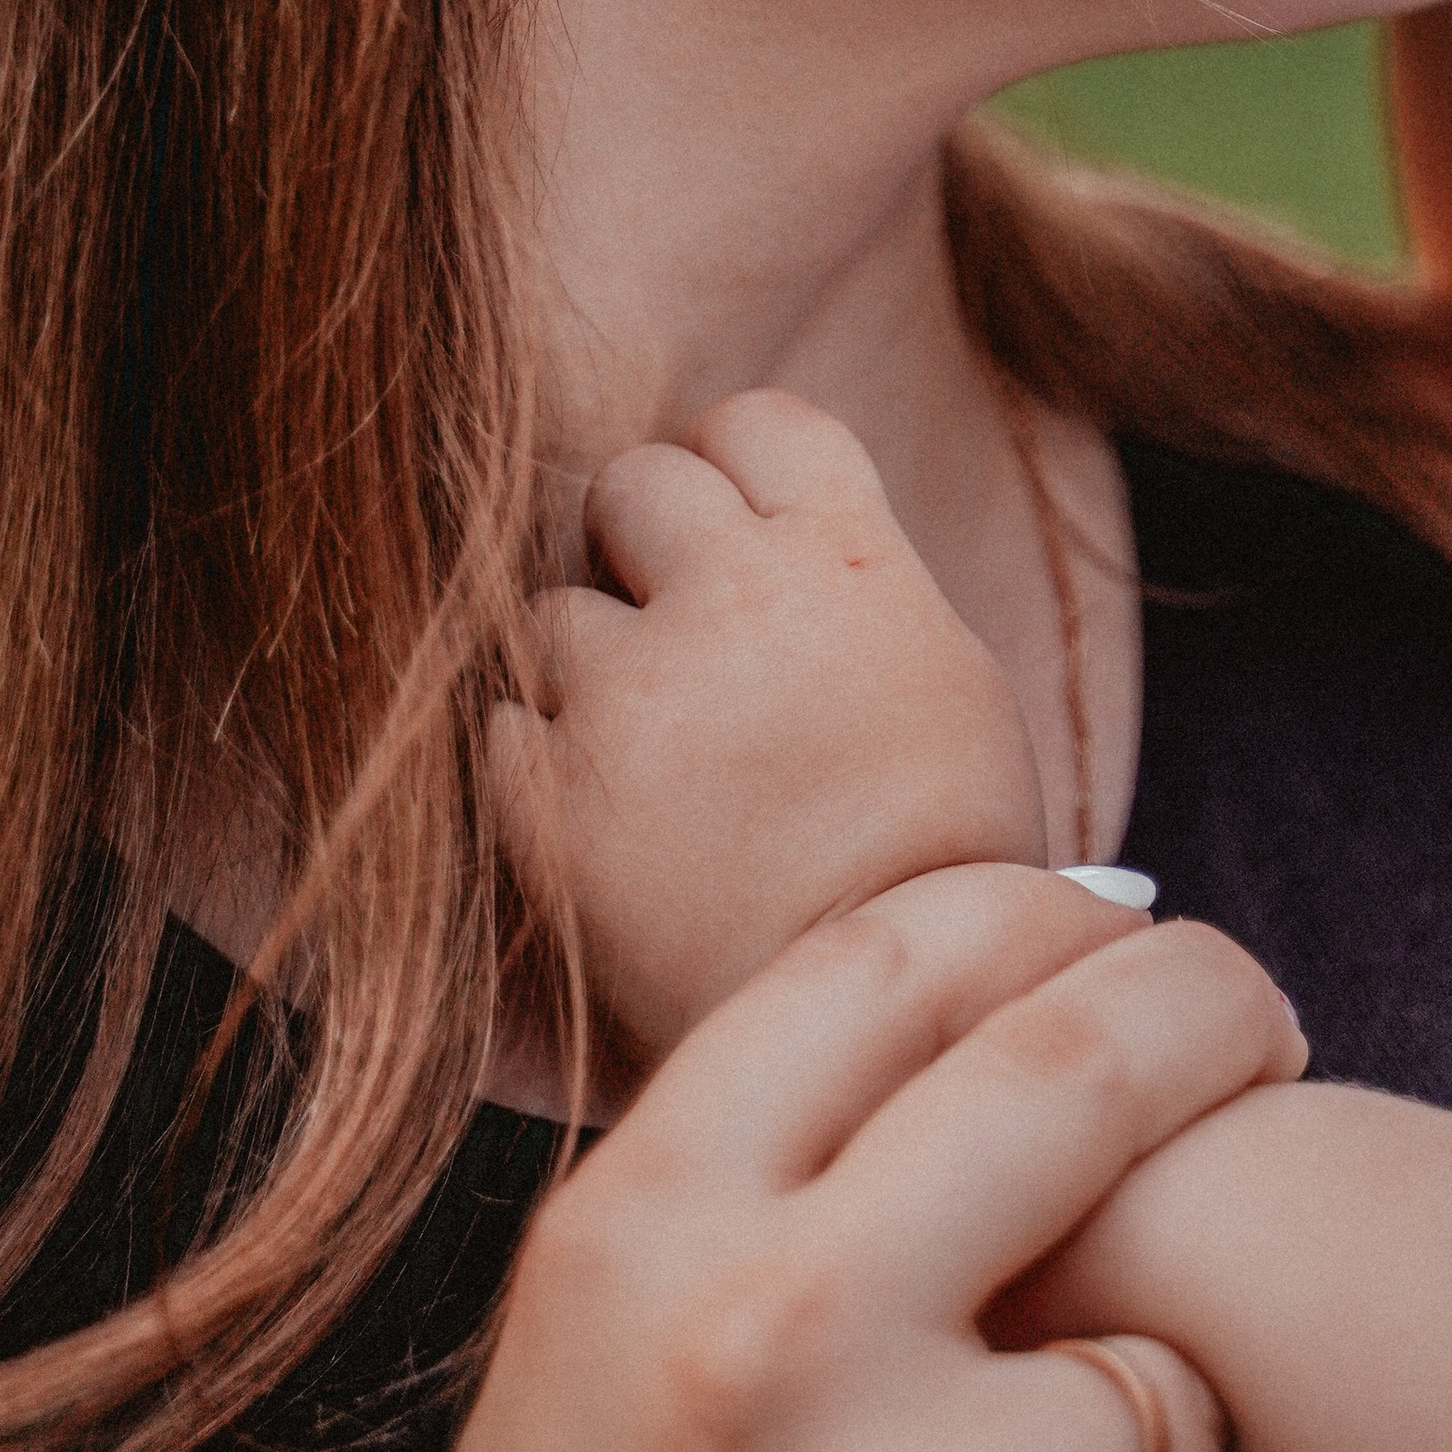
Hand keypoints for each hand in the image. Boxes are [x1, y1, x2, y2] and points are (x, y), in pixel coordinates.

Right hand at [375, 864, 1306, 1451]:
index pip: (896, 954)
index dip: (1052, 911)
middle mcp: (765, 1335)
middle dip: (1215, 1018)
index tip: (1126, 925)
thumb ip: (766, 1170)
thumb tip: (1023, 979)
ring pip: (1162, 1382)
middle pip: (1081, 1064)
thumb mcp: (602, 1334)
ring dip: (1153, 1435)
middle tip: (1266, 1032)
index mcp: (641, 1223)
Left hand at [488, 389, 1046, 1062]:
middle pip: (634, 484)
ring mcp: (630, 695)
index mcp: (847, 559)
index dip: (736, 468)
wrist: (889, 1031)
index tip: (740, 533)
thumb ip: (859, 584)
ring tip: (651, 764)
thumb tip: (795, 535)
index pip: (755, 421)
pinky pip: (503, 727)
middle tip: (678, 637)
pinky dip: (538, 768)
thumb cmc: (946, 862)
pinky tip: (603, 828)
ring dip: (588, 671)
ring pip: (553, 611)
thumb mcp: (947, 679)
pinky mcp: (548, 797)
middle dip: (644, 548)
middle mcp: (731, 598)